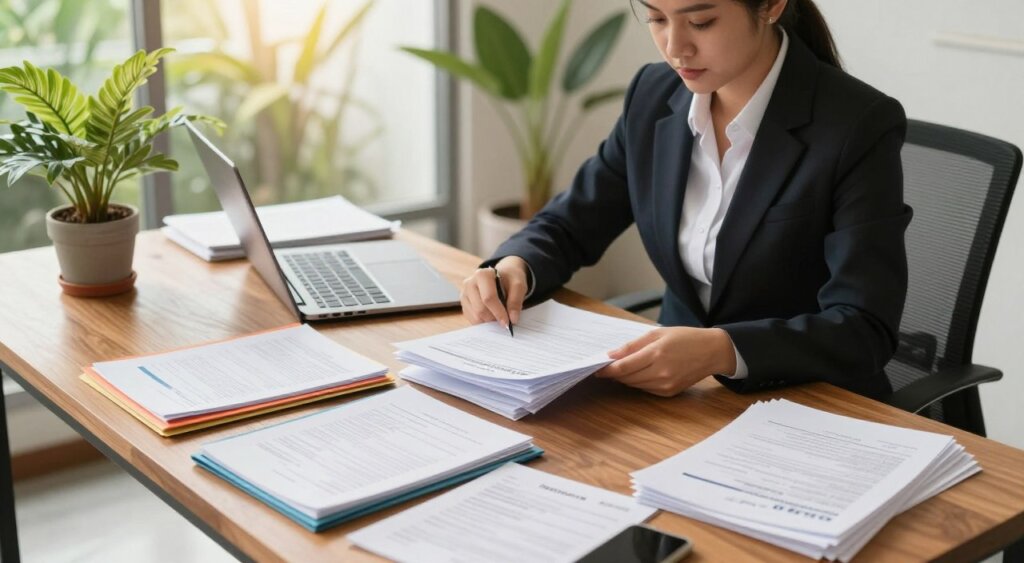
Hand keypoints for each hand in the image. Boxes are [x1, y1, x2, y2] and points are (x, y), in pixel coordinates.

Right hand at [460, 256, 528, 325]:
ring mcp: (464, 294)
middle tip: (505, 322)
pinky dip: (484, 322)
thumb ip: (516, 301)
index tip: (508, 323)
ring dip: (489, 322)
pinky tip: (492, 316)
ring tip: (499, 317)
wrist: (502, 276)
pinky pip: (472, 320)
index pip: (488, 298)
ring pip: (475, 317)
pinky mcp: (464, 304)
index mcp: (482, 275)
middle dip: (493, 319)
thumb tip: (512, 319)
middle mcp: (469, 283)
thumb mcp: (518, 286)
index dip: (498, 312)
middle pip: (480, 309)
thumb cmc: (510, 279)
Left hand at [595, 327, 736, 396]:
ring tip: (622, 368)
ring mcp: (665, 384)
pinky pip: (645, 389)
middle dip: (614, 373)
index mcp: (656, 354)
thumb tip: (611, 355)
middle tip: (606, 367)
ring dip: (625, 378)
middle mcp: (660, 372)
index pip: (623, 367)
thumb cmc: (685, 338)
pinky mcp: (669, 392)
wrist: (712, 352)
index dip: (607, 369)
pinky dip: (638, 382)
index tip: (596, 368)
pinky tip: (641, 373)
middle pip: (627, 378)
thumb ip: (632, 346)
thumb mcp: (657, 334)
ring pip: (634, 385)